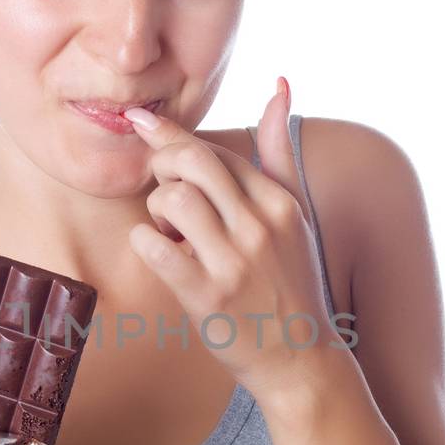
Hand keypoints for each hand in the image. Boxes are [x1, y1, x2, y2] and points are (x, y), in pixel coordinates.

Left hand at [122, 81, 336, 405]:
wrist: (299, 360)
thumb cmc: (291, 283)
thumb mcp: (298, 214)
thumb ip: (280, 152)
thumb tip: (280, 84)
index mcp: (280, 204)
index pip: (219, 152)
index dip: (176, 139)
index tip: (145, 127)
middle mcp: (259, 227)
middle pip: (193, 162)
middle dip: (161, 161)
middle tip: (155, 179)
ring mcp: (233, 263)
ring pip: (172, 200)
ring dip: (156, 209)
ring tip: (168, 229)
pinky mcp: (206, 297)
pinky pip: (154, 249)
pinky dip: (146, 244)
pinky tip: (160, 254)